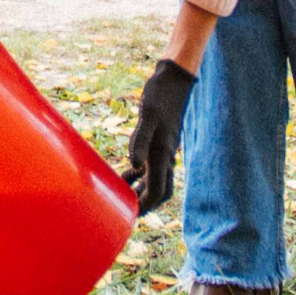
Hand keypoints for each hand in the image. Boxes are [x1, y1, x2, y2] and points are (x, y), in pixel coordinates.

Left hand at [123, 58, 196, 212]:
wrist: (173, 79)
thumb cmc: (160, 96)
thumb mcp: (147, 117)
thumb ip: (139, 141)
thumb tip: (134, 167)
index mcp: (162, 154)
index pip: (157, 192)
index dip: (144, 206)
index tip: (127, 215)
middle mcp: (166, 156)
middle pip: (160, 192)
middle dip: (145, 204)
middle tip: (126, 212)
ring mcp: (164, 150)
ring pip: (155, 180)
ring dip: (141, 191)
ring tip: (121, 195)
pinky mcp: (160, 142)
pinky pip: (151, 166)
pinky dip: (140, 175)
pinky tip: (127, 172)